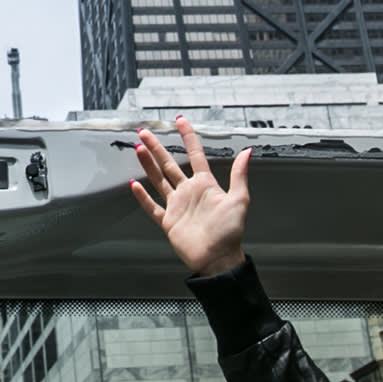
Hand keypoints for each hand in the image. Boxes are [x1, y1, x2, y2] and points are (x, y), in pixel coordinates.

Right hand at [130, 117, 250, 277]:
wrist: (218, 259)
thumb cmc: (230, 232)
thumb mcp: (239, 199)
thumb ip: (239, 174)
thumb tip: (248, 151)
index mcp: (205, 185)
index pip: (195, 155)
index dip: (188, 137)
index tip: (180, 121)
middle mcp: (189, 192)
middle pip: (170, 164)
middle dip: (157, 147)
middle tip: (145, 132)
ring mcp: (177, 206)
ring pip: (159, 180)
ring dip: (148, 165)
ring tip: (138, 149)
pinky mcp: (169, 222)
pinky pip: (153, 207)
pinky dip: (143, 197)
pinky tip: (134, 185)